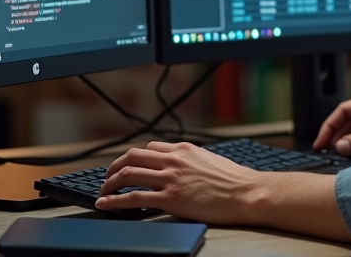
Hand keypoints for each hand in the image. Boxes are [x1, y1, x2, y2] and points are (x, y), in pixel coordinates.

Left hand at [96, 141, 259, 222]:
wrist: (247, 193)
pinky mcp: (170, 198)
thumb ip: (193, 161)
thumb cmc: (236, 181)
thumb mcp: (211, 161)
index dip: (133, 156)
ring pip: (129, 174)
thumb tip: (186, 168)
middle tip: (108, 176)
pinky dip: (114, 200)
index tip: (126, 165)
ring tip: (103, 191)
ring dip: (110, 182)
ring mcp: (171, 178)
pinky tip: (105, 203)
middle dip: (115, 166)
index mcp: (185, 149)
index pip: (150, 147)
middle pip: (133, 155)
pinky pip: (134, 198)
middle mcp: (174, 160)